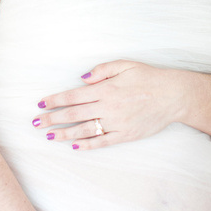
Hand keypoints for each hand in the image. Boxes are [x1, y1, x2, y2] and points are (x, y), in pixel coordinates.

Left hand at [33, 60, 181, 148]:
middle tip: (36, 123)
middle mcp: (109, 107)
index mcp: (106, 89)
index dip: (54, 100)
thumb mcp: (126, 65)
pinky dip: (87, 145)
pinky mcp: (126, 135)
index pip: (73, 96)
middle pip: (74, 115)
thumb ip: (102, 70)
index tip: (40, 104)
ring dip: (64, 134)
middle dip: (52, 119)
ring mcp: (117, 123)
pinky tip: (74, 146)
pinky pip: (103, 142)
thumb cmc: (149, 77)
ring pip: (85, 130)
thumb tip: (81, 78)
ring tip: (49, 136)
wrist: (174, 95)